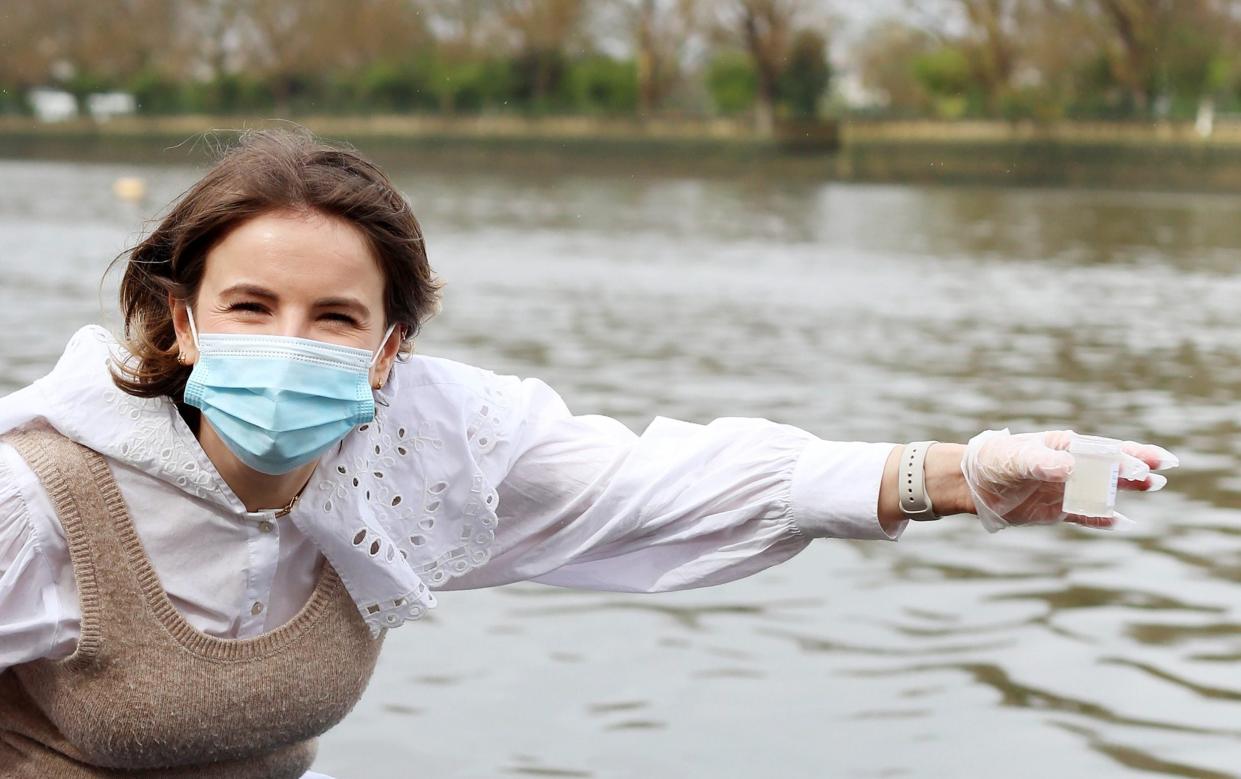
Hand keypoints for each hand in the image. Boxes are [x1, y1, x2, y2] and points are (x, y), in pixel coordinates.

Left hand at [961, 429, 1178, 531]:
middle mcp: (1070, 466)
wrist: (970, 485)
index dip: (1128, 453)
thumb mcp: (1016, 459)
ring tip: (1155, 484)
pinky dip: (1103, 519)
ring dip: (1126, 488)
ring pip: (1104, 489)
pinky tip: (1123, 522)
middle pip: (1110, 466)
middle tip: (1167, 467)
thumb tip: (1070, 468)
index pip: (1102, 450)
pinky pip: (1086, 515)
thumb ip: (1043, 463)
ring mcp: (1066, 488)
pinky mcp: (1057, 510)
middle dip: (1138, 465)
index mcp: (1063, 447)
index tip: (1150, 460)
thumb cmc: (993, 461)